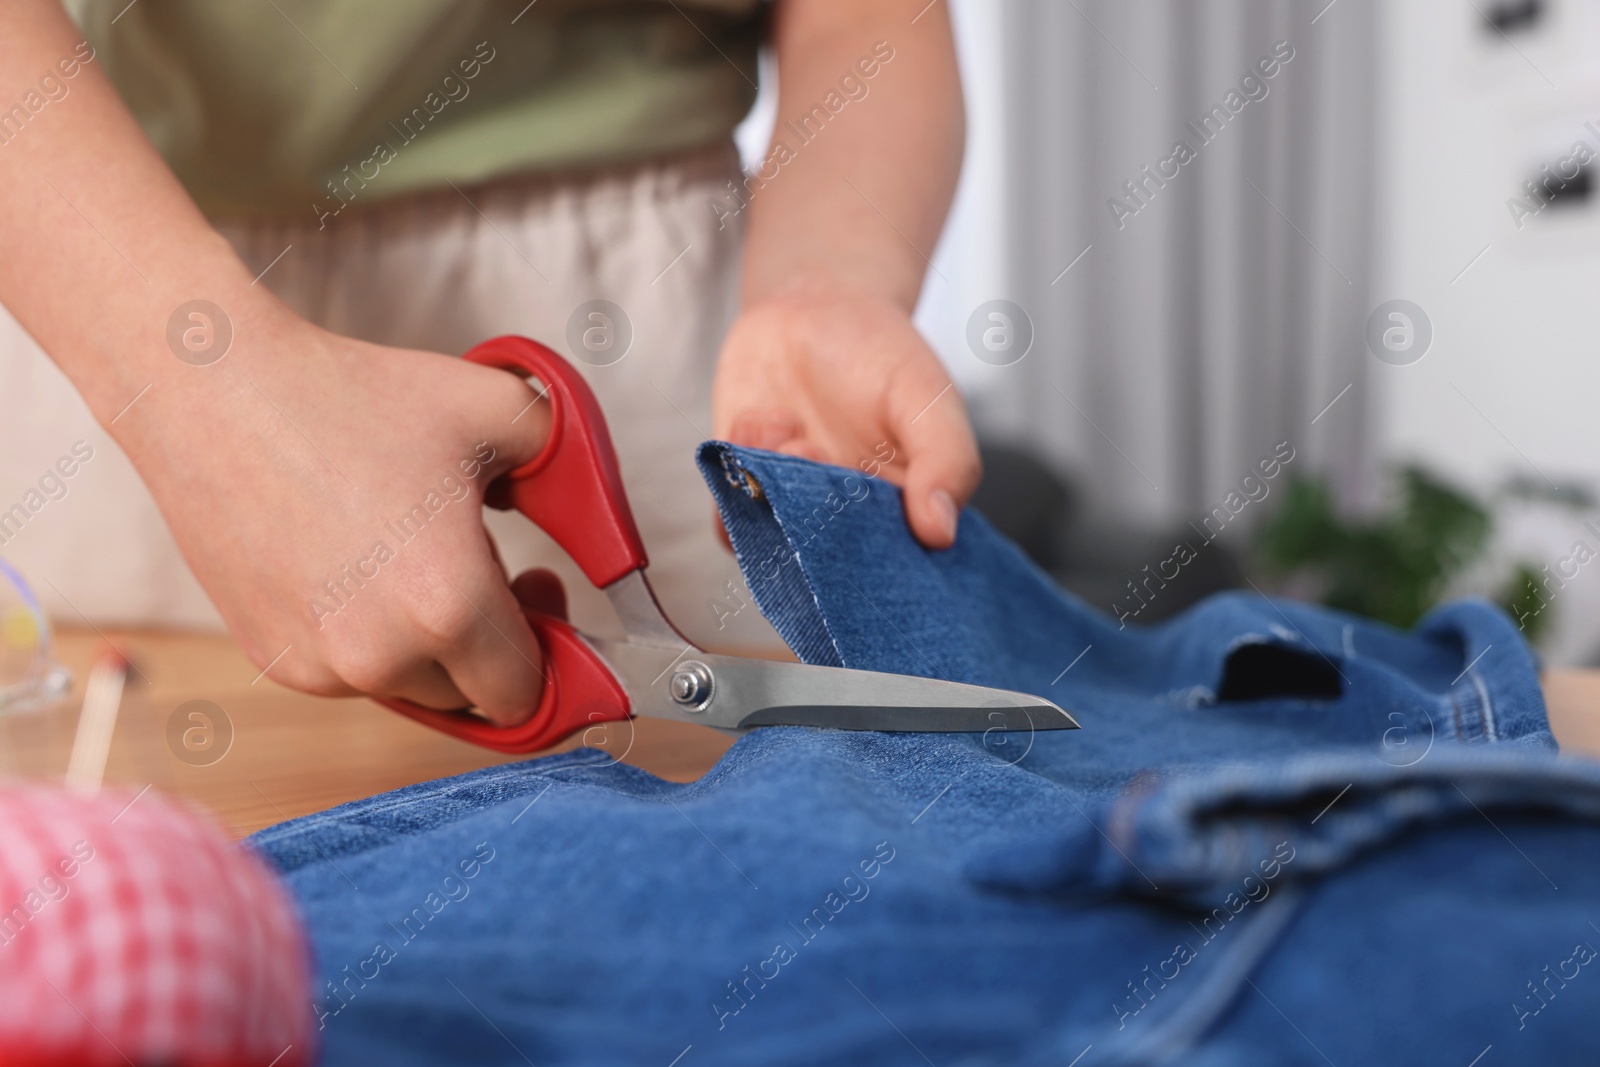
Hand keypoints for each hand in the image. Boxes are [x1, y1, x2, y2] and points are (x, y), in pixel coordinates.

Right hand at [112, 313, 551, 724]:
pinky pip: (353, 674)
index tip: (550, 607)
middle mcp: (381, 657)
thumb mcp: (501, 412)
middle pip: (476, 699)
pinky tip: (364, 563)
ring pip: (414, 688)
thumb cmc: (353, 398)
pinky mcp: (273, 660)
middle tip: (506, 573)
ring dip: (436, 644)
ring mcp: (320, 667)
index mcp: (449, 607)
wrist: (214, 393)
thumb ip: (578, 472)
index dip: (555, 658)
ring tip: (427, 556)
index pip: (527, 697)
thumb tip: (608, 530)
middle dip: (502, 647)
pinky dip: (375, 637)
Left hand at [712, 288, 979, 548]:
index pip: (891, 573)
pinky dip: (736, 472)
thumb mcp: (928, 397)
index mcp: (901, 515)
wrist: (815, 308)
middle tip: (816, 448)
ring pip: (768, 544)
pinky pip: (726, 517)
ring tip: (791, 423)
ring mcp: (791, 510)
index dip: (874, 563)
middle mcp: (843, 524)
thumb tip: (942, 533)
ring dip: (770, 487)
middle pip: (822, 569)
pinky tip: (764, 418)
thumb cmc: (880, 354)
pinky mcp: (745, 492)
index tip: (860, 515)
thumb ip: (945, 461)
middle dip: (810, 517)